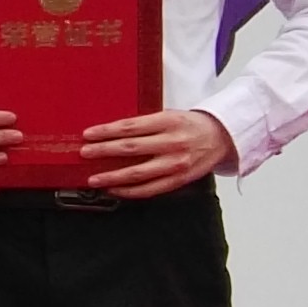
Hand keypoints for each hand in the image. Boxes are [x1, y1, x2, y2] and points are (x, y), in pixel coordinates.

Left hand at [83, 109, 234, 201]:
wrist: (222, 137)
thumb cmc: (191, 125)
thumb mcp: (169, 116)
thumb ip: (144, 124)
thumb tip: (111, 133)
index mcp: (168, 122)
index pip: (130, 127)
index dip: (106, 131)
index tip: (88, 134)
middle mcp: (172, 143)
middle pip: (130, 148)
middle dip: (103, 151)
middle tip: (85, 153)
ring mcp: (176, 163)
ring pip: (138, 173)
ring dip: (112, 177)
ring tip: (94, 178)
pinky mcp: (179, 179)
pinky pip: (150, 189)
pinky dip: (129, 191)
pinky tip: (115, 189)